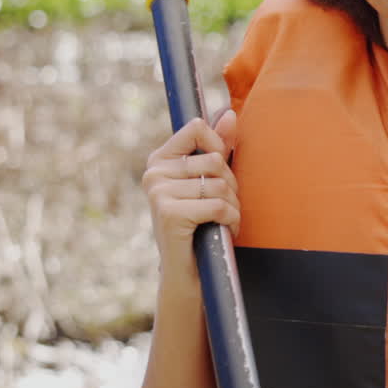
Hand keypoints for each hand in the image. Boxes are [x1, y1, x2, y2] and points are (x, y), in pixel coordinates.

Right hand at [141, 111, 240, 284]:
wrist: (188, 274)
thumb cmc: (202, 224)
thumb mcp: (209, 181)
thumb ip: (218, 147)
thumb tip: (229, 113)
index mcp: (161, 160)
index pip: (197, 127)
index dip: (219, 146)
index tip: (220, 172)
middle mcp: (154, 173)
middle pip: (216, 160)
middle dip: (231, 186)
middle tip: (223, 207)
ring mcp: (158, 193)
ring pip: (220, 185)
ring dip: (233, 207)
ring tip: (222, 222)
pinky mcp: (170, 214)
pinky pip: (218, 206)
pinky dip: (230, 221)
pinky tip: (223, 232)